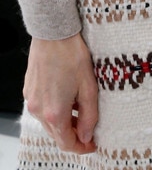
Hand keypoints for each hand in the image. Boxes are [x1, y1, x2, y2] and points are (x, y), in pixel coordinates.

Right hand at [23, 33, 98, 153]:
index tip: (92, 145)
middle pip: (57, 135)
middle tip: (89, 129)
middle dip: (73, 135)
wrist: (53, 33)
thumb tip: (87, 135)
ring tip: (80, 109)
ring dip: (64, 122)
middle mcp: (39, 110)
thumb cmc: (72, 54)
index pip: (67, 143)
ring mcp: (32, 100)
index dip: (81, 148)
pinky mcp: (29, 90)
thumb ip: (89, 115)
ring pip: (48, 122)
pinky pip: (42, 109)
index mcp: (55, 113)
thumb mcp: (89, 86)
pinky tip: (67, 97)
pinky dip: (54, 110)